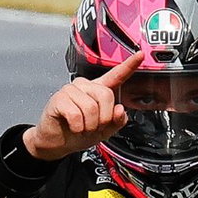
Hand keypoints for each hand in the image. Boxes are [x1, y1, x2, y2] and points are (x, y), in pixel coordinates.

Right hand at [22, 50, 143, 160]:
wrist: (56, 142)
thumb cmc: (78, 133)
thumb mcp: (103, 131)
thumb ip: (116, 121)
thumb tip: (119, 110)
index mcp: (99, 91)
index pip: (116, 76)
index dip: (129, 66)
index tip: (140, 55)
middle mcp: (86, 86)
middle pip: (106, 95)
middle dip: (103, 118)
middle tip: (94, 127)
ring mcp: (71, 90)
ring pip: (91, 107)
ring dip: (89, 126)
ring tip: (82, 128)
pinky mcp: (59, 99)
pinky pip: (76, 114)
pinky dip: (77, 127)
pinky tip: (74, 127)